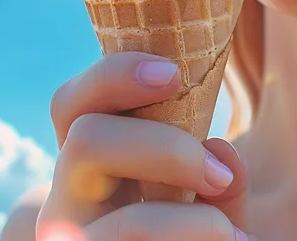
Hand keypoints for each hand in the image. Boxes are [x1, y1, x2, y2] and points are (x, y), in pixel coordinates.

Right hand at [37, 51, 251, 240]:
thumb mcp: (205, 206)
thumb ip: (215, 176)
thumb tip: (223, 153)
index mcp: (89, 169)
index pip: (72, 106)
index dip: (114, 75)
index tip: (174, 73)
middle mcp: (64, 205)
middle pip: (86, 140)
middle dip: (168, 148)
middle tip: (216, 173)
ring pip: (129, 223)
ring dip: (197, 224)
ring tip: (232, 238)